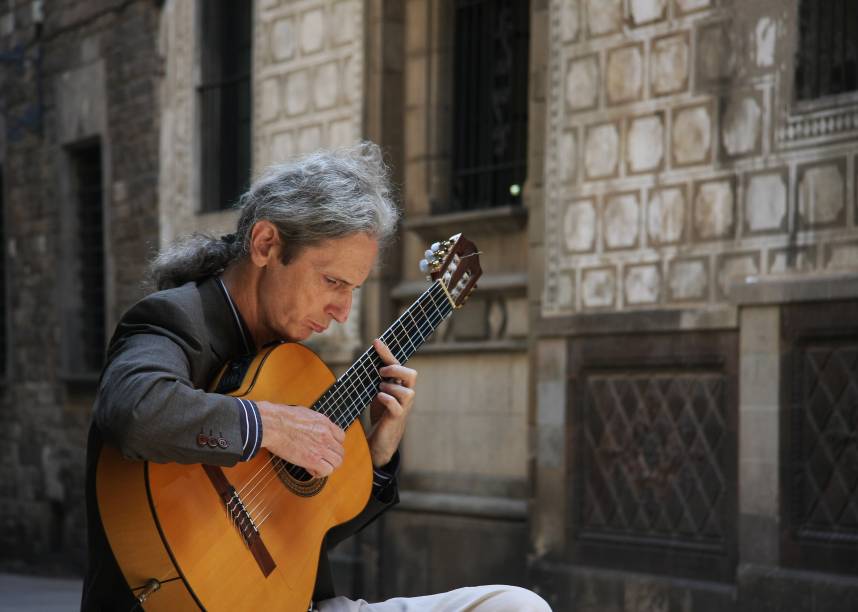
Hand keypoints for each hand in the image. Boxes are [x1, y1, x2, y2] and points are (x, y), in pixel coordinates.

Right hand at [257, 401, 344, 477]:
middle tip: (321, 460)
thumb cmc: (281, 417)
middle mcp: (326, 435)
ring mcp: (321, 447)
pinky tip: (311, 470)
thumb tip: (312, 428)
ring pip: (337, 462)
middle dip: (331, 458)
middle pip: (340, 451)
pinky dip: (320, 473)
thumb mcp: (305, 413)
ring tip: (316, 466)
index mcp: (324, 422)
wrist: (273, 424)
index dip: (333, 445)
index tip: (325, 449)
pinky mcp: (313, 459)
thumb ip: (314, 423)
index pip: (341, 437)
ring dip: (328, 466)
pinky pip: (326, 470)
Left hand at [368, 339, 416, 466]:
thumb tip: (369, 361)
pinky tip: (379, 398)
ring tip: (379, 391)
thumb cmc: (380, 413)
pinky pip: (397, 406)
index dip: (387, 352)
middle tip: (381, 373)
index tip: (376, 342)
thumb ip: (378, 378)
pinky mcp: (396, 419)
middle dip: (396, 370)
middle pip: (411, 375)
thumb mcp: (378, 392)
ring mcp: (403, 407)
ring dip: (391, 388)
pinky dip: (387, 399)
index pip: (398, 365)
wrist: (379, 440)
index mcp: (400, 385)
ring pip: (408, 392)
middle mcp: (405, 395)